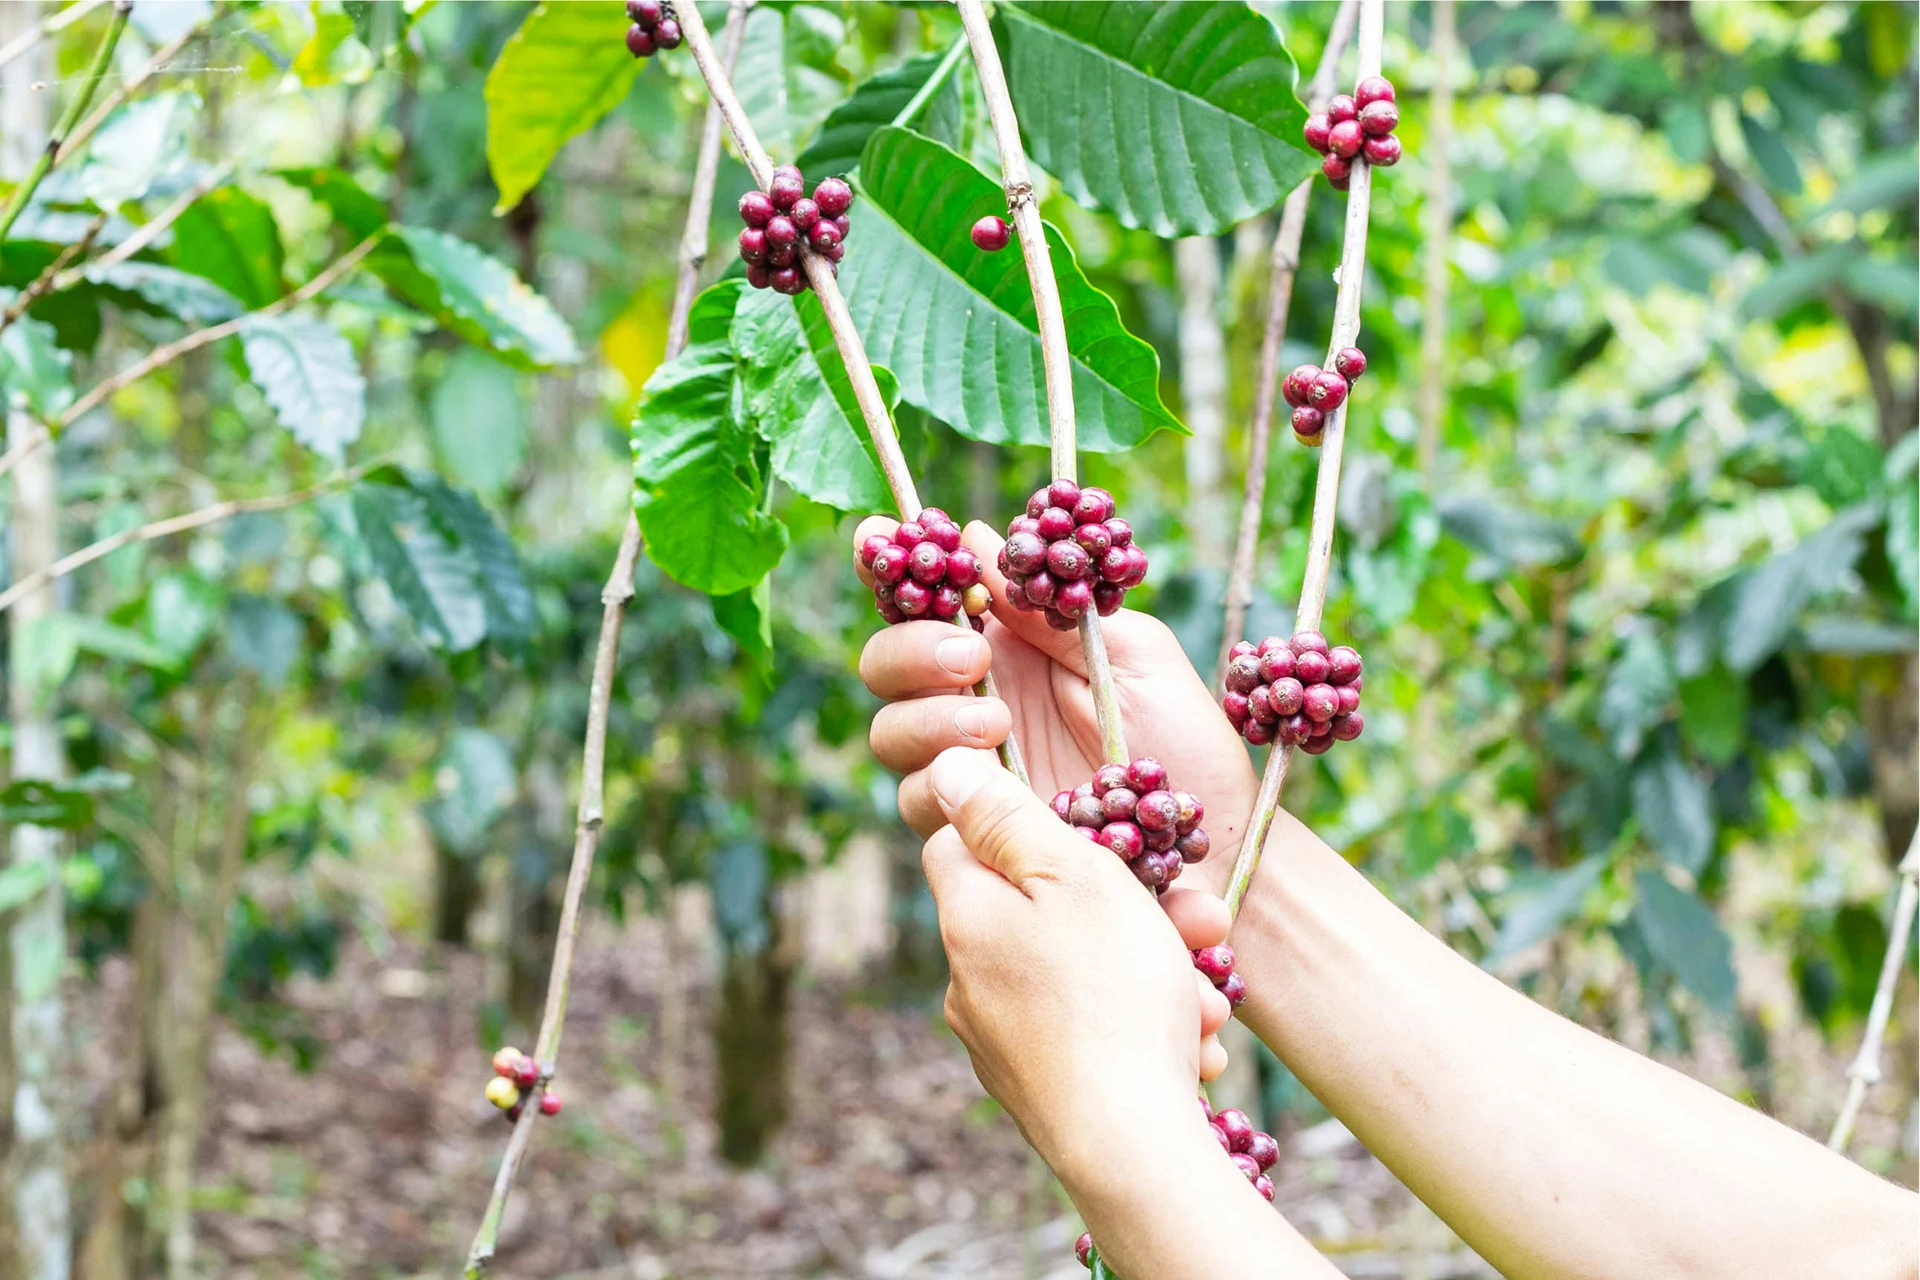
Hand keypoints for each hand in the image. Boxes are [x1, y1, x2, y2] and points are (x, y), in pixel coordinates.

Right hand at [854, 517, 1258, 894]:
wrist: (1213, 847)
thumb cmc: (1188, 746)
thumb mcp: (1136, 657)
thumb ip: (1054, 606)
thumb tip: (975, 536)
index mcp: (1013, 646)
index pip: (929, 601)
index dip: (889, 565)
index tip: (874, 537)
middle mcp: (977, 700)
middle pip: (887, 667)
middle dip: (911, 652)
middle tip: (972, 657)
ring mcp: (971, 766)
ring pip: (891, 733)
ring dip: (928, 720)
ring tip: (997, 725)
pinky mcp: (973, 827)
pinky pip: (919, 803)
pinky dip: (940, 786)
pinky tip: (994, 781)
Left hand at [920, 748, 1233, 1171]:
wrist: (1132, 1149)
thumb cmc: (1112, 997)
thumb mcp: (1072, 875)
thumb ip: (1006, 815)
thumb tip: (941, 764)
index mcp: (965, 915)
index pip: (961, 838)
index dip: (1025, 823)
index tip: (1092, 836)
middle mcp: (966, 977)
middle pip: (1036, 907)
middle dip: (1123, 909)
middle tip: (1195, 921)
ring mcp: (998, 1039)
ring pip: (1077, 972)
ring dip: (1148, 971)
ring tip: (1204, 992)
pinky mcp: (1036, 1086)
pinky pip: (1090, 1030)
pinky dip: (1139, 1025)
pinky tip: (1191, 1042)